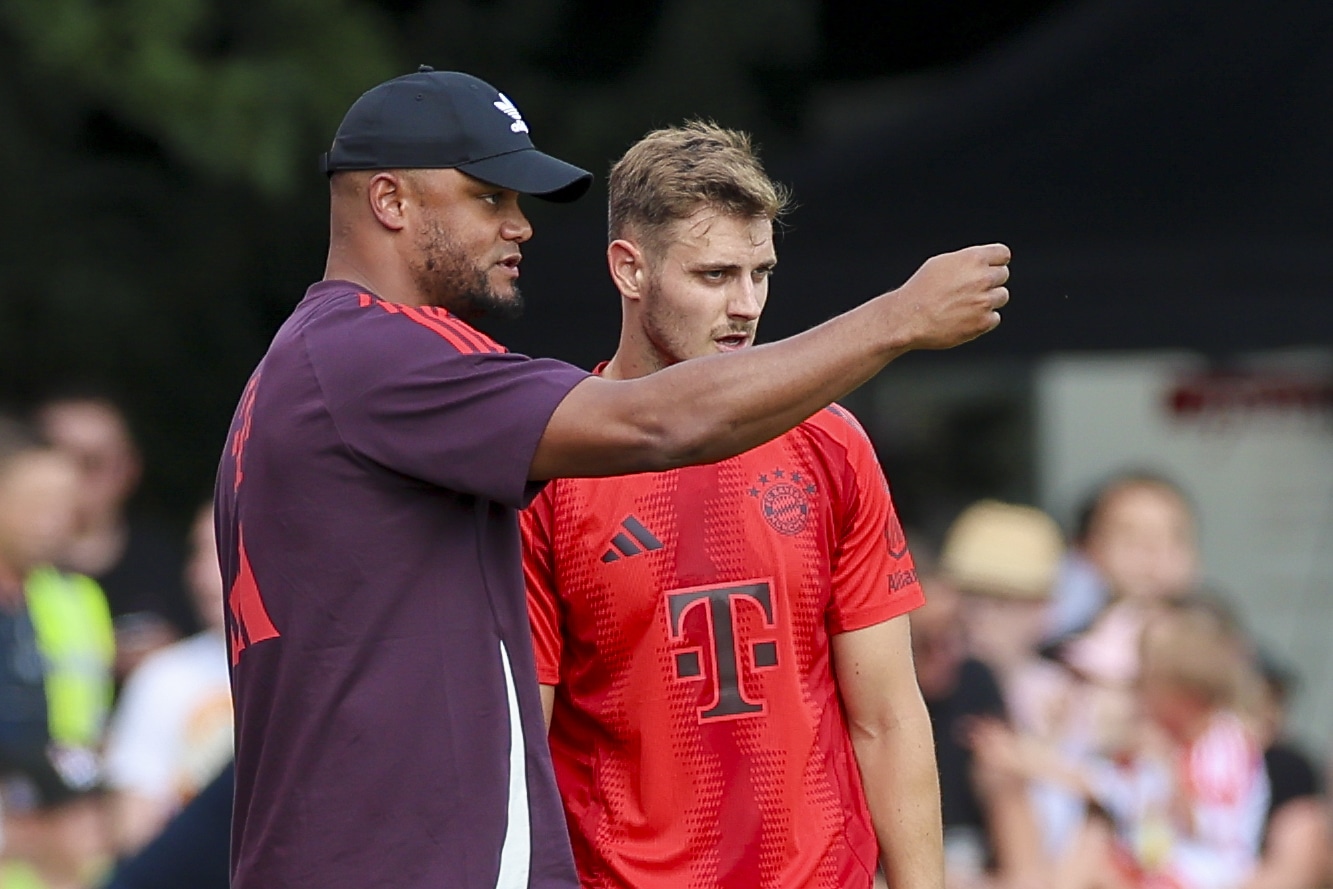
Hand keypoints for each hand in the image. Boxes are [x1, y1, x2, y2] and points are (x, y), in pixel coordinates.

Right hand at [885, 243, 1010, 349]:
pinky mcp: (983, 322)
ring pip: (1001, 296)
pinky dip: (983, 319)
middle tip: (970, 289)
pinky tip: (965, 317)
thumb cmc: (920, 290)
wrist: (909, 318)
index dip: (995, 261)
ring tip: (965, 304)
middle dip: (990, 281)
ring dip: (988, 300)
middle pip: (1003, 275)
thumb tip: (983, 263)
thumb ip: (966, 261)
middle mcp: (983, 278)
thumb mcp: (941, 263)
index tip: (989, 268)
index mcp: (973, 259)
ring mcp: (984, 301)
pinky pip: (995, 317)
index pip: (1003, 254)